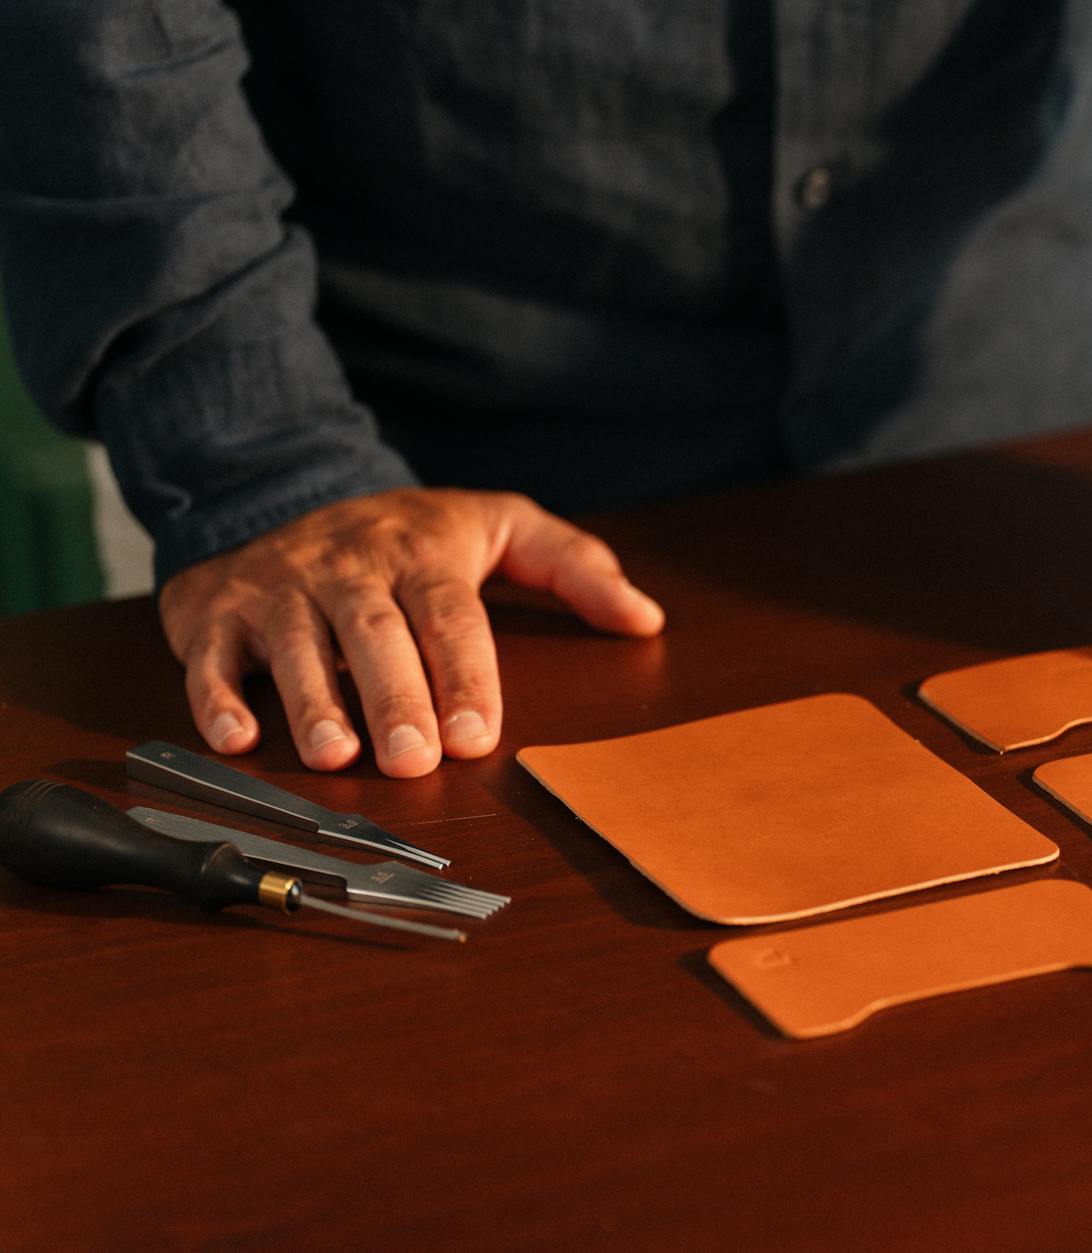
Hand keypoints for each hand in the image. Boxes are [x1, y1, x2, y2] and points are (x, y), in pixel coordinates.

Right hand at [158, 488, 664, 776]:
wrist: (282, 487)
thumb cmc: (412, 533)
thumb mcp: (503, 526)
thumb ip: (576, 568)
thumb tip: (646, 618)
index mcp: (422, 552)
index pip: (451, 616)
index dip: (466, 675)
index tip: (478, 735)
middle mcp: (348, 566)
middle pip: (375, 634)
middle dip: (394, 697)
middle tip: (414, 759)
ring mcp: (280, 585)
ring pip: (295, 645)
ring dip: (312, 702)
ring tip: (336, 757)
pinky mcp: (218, 608)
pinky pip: (212, 654)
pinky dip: (217, 697)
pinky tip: (237, 740)